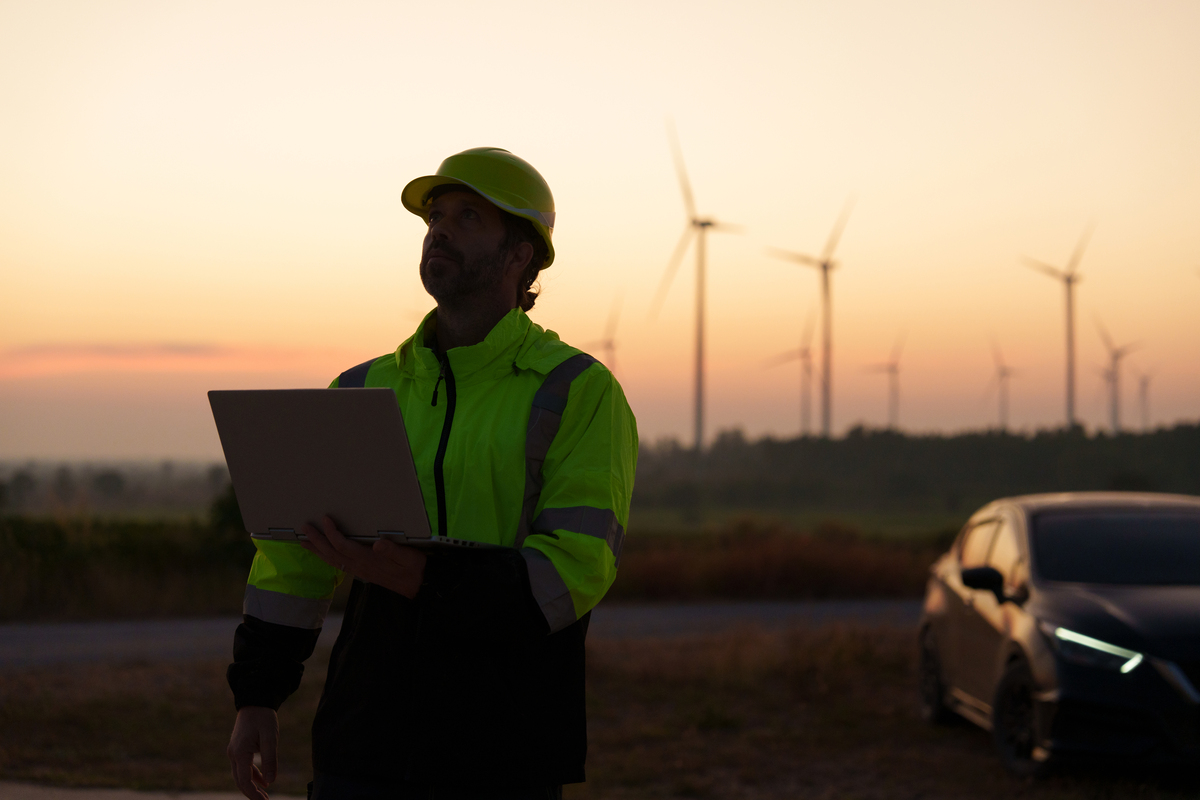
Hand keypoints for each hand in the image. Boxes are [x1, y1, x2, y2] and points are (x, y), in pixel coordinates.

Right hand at [227, 706, 277, 799]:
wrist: (255, 701)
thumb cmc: (263, 718)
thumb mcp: (270, 738)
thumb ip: (270, 760)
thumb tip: (271, 782)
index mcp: (239, 753)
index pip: (244, 781)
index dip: (253, 794)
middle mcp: (233, 754)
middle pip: (240, 781)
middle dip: (252, 793)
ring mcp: (234, 752)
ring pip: (241, 775)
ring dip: (252, 786)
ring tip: (265, 796)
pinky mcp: (239, 749)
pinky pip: (244, 767)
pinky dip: (253, 775)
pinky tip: (264, 782)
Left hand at [300, 515, 426, 598]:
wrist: (418, 586)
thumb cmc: (414, 568)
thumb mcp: (409, 557)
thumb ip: (394, 550)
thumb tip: (378, 543)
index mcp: (369, 560)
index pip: (344, 546)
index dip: (332, 533)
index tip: (325, 520)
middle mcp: (360, 567)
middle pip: (332, 554)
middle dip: (317, 541)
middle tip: (305, 528)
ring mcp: (359, 571)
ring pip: (332, 561)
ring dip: (317, 550)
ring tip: (304, 541)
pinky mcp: (361, 572)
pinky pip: (338, 565)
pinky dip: (326, 557)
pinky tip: (322, 553)